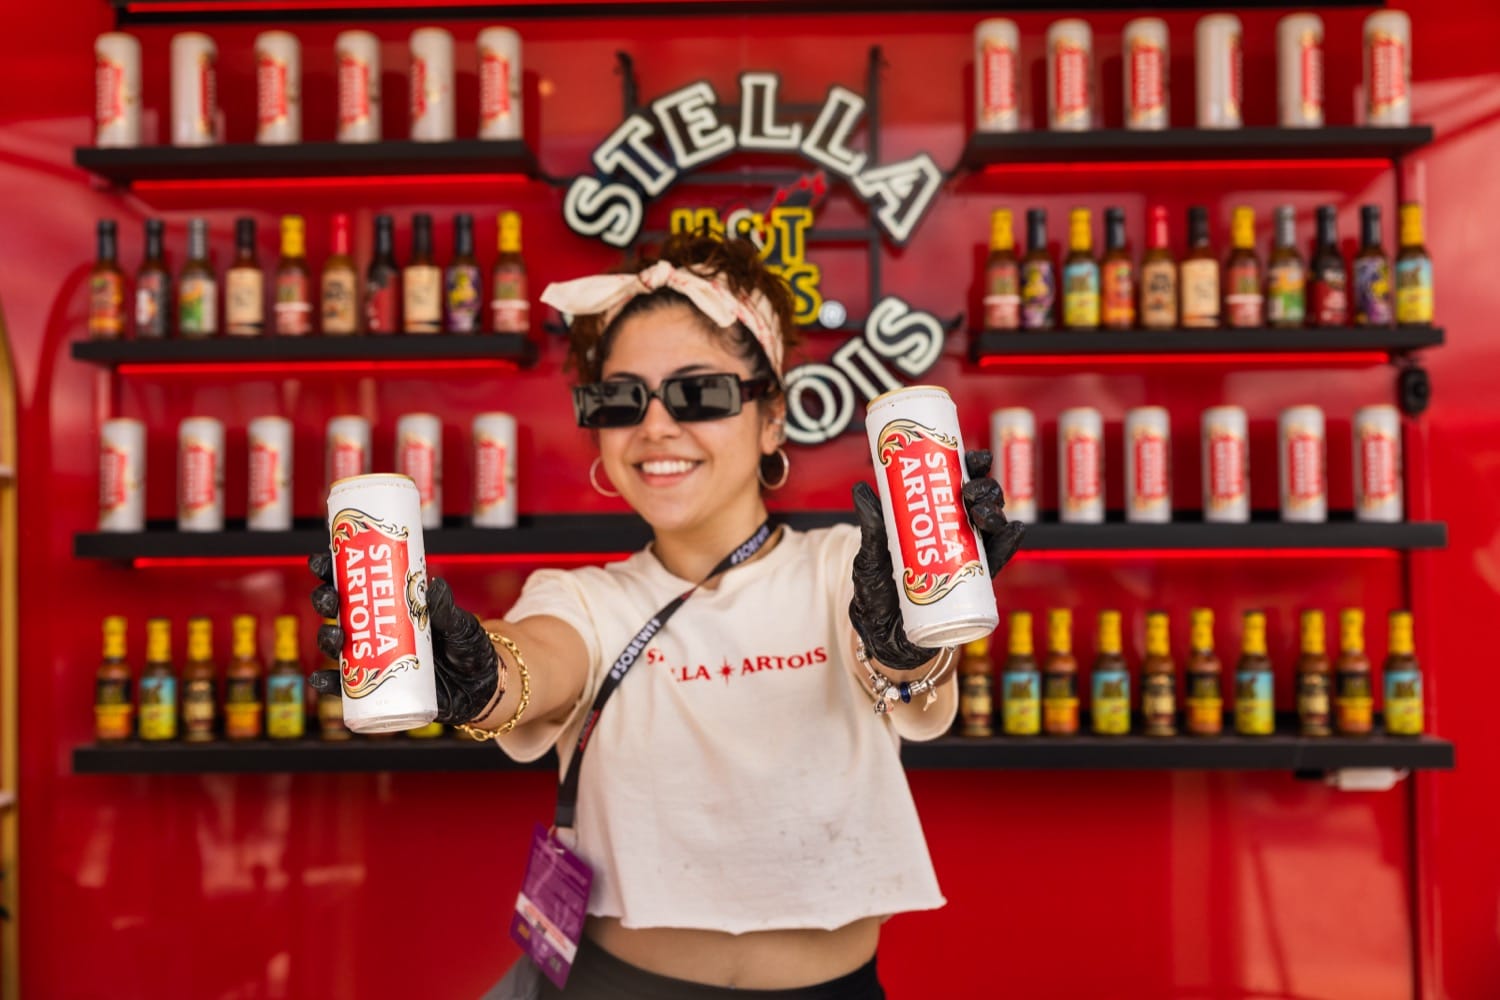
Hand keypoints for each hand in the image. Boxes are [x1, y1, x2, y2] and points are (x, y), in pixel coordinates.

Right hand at [307, 551, 500, 725]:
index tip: (321, 561)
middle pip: (338, 609)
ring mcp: (374, 656)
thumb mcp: (461, 625)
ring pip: (337, 644)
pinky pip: (345, 685)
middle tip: (330, 599)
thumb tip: (433, 586)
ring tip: (335, 638)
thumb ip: (448, 610)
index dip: (332, 569)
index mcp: (392, 603)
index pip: (355, 581)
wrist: (479, 687)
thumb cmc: (467, 647)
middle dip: (326, 601)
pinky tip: (321, 679)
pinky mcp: (377, 685)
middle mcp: (376, 627)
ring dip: (326, 638)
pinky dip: (329, 683)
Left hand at [848, 449, 1024, 670]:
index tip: (972, 456)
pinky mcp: (973, 582)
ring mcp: (966, 556)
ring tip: (985, 514)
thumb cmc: (876, 589)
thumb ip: (872, 525)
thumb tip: (861, 488)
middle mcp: (954, 531)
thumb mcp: (870, 553)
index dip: (971, 465)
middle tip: (970, 493)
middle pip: (980, 501)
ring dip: (997, 512)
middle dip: (984, 489)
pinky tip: (1015, 531)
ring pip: (992, 526)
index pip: (957, 482)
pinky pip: (997, 561)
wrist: (883, 633)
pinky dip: (1010, 545)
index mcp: (932, 515)